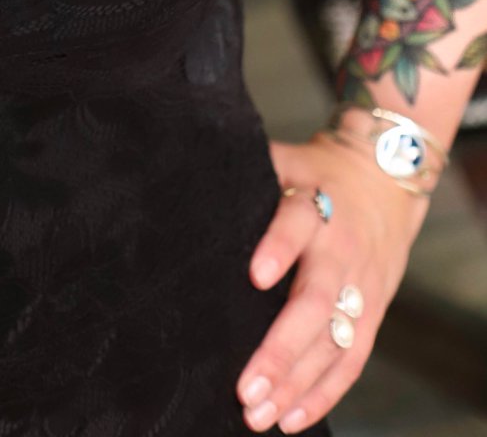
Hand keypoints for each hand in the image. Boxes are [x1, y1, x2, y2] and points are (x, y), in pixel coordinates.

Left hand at [234, 132, 429, 431]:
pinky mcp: (373, 315)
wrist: (385, 182)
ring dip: (297, 384)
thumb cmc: (316, 174)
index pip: (296, 223)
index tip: (254, 275)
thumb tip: (185, 172)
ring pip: (333, 343)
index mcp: (315, 205)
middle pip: (315, 302)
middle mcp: (340, 251)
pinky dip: (323, 394)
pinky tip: (292, 418)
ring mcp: (361, 288)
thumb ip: (247, 172)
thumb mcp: (285, 161)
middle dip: (281, 349)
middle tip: (246, 386)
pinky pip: (352, 362)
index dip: (278, 248)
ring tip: (260, 414)